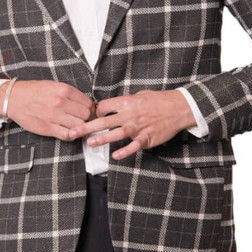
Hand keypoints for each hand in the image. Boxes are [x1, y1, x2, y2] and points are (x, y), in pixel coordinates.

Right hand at [0, 80, 95, 140]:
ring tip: (75, 126)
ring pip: (79, 126)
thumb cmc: (33, 91)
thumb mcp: (54, 85)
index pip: (88, 103)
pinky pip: (67, 135)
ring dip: (79, 127)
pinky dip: (71, 135)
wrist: (13, 99)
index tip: (88, 112)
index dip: (91, 109)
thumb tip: (85, 102)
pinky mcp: (48, 128)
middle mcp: (61, 102)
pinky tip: (68, 132)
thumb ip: (70, 94)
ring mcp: (54, 116)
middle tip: (82, 120)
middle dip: (86, 118)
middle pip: (86, 115)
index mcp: (64, 90)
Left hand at [67, 89, 195, 159]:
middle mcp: (130, 115)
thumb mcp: (139, 95)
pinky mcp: (146, 138)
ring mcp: (138, 128)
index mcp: (127, 102)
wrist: (178, 108)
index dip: (95, 112)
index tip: (92, 118)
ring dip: (101, 139)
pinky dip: (125, 151)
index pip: (104, 107)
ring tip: (89, 143)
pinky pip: (133, 146)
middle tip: (73, 132)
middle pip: (104, 122)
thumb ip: (125, 102)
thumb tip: (112, 106)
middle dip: (87, 127)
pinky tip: (116, 156)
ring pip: (116, 134)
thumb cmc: (159, 100)